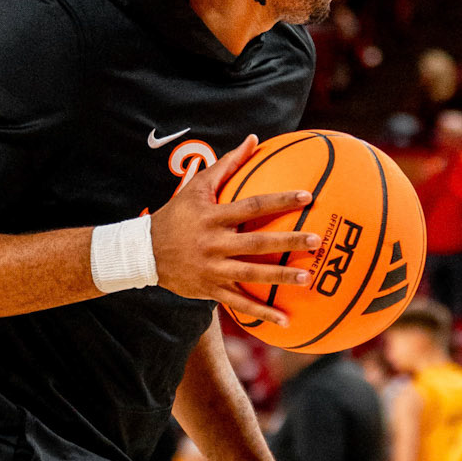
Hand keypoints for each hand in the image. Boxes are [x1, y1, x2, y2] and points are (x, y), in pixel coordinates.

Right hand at [149, 135, 319, 328]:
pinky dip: (262, 313)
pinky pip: (240, 303)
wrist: (145, 253)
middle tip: (316, 241)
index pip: (252, 206)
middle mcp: (214, 243)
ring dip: (280, 278)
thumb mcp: (197, 186)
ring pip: (251, 275)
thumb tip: (254, 139)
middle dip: (287, 242)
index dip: (280, 201)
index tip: (308, 196)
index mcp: (213, 216)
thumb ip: (228, 164)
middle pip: (256, 243)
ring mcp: (213, 269)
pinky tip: (285, 320)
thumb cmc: (176, 214)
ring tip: (308, 278)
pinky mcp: (211, 290)